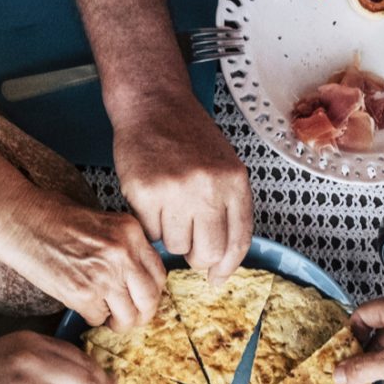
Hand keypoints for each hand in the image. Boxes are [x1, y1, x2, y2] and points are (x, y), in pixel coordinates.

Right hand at [0, 186, 165, 330]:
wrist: (20, 219)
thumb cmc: (55, 218)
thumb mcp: (104, 223)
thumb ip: (126, 247)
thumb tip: (141, 279)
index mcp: (131, 232)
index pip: (159, 274)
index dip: (152, 293)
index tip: (143, 299)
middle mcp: (122, 253)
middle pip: (150, 300)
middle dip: (142, 314)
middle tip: (131, 317)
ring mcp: (103, 275)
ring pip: (129, 316)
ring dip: (120, 323)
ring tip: (109, 318)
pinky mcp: (82, 293)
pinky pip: (99, 318)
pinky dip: (93, 317)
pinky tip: (84, 305)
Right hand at [112, 90, 252, 284]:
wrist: (154, 105)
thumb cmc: (188, 138)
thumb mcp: (224, 167)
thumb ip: (228, 209)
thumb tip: (222, 263)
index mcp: (235, 182)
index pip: (238, 241)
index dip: (227, 267)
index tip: (217, 278)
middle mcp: (209, 187)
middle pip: (208, 252)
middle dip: (197, 256)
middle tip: (188, 242)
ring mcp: (177, 190)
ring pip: (176, 246)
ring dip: (171, 236)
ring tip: (168, 208)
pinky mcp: (146, 192)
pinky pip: (150, 233)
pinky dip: (150, 224)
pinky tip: (152, 200)